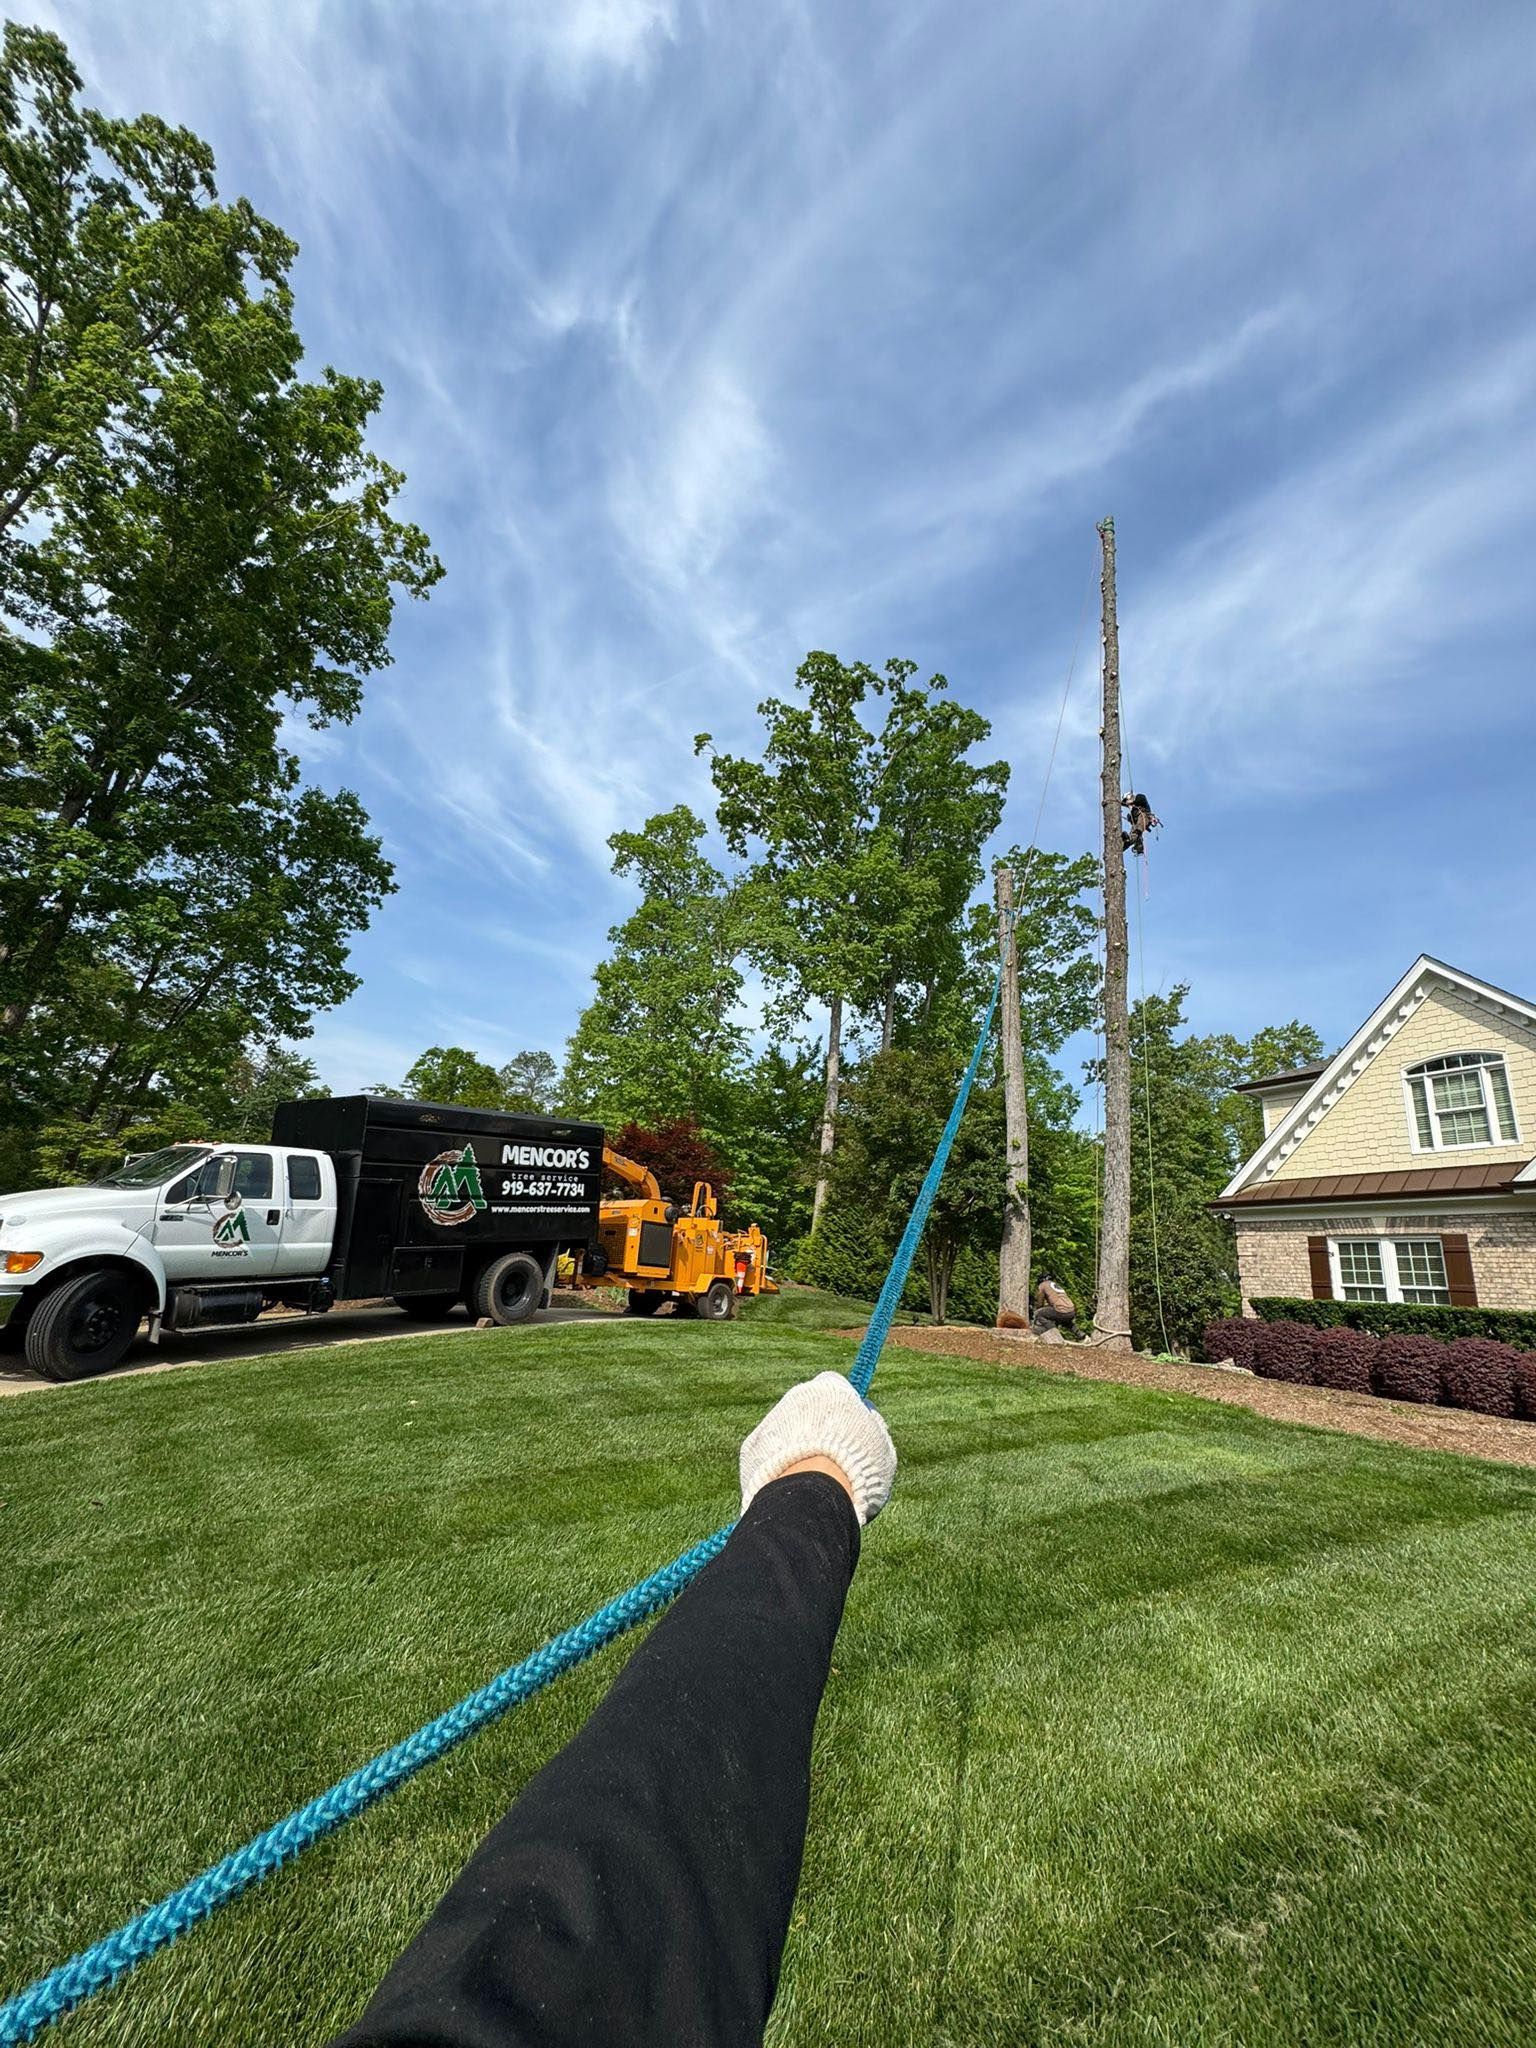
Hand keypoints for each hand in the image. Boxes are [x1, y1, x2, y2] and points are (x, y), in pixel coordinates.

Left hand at [740, 1372, 896, 1526]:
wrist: (812, 1494)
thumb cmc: (855, 1468)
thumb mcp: (880, 1445)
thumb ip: (873, 1424)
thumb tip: (867, 1412)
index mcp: (831, 1389)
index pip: (836, 1386)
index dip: (843, 1407)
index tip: (849, 1428)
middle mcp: (796, 1396)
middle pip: (808, 1409)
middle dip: (816, 1429)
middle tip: (830, 1458)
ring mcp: (771, 1418)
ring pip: (787, 1431)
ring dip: (796, 1448)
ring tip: (812, 1478)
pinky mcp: (752, 1444)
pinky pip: (769, 1452)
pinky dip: (778, 1465)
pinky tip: (793, 1484)